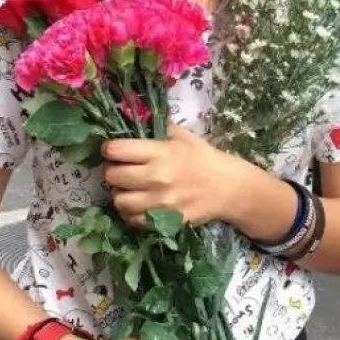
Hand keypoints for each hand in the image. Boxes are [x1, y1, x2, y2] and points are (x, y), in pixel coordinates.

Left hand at [103, 125, 237, 226]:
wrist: (229, 188)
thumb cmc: (204, 158)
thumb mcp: (183, 136)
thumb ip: (158, 128)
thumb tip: (135, 118)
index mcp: (161, 152)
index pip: (118, 150)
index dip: (110, 149)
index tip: (112, 150)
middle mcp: (158, 177)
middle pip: (113, 176)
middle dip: (112, 171)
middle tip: (120, 170)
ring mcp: (161, 202)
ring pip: (119, 201)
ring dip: (120, 194)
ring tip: (129, 189)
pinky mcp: (166, 221)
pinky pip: (133, 220)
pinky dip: (131, 213)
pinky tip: (139, 205)